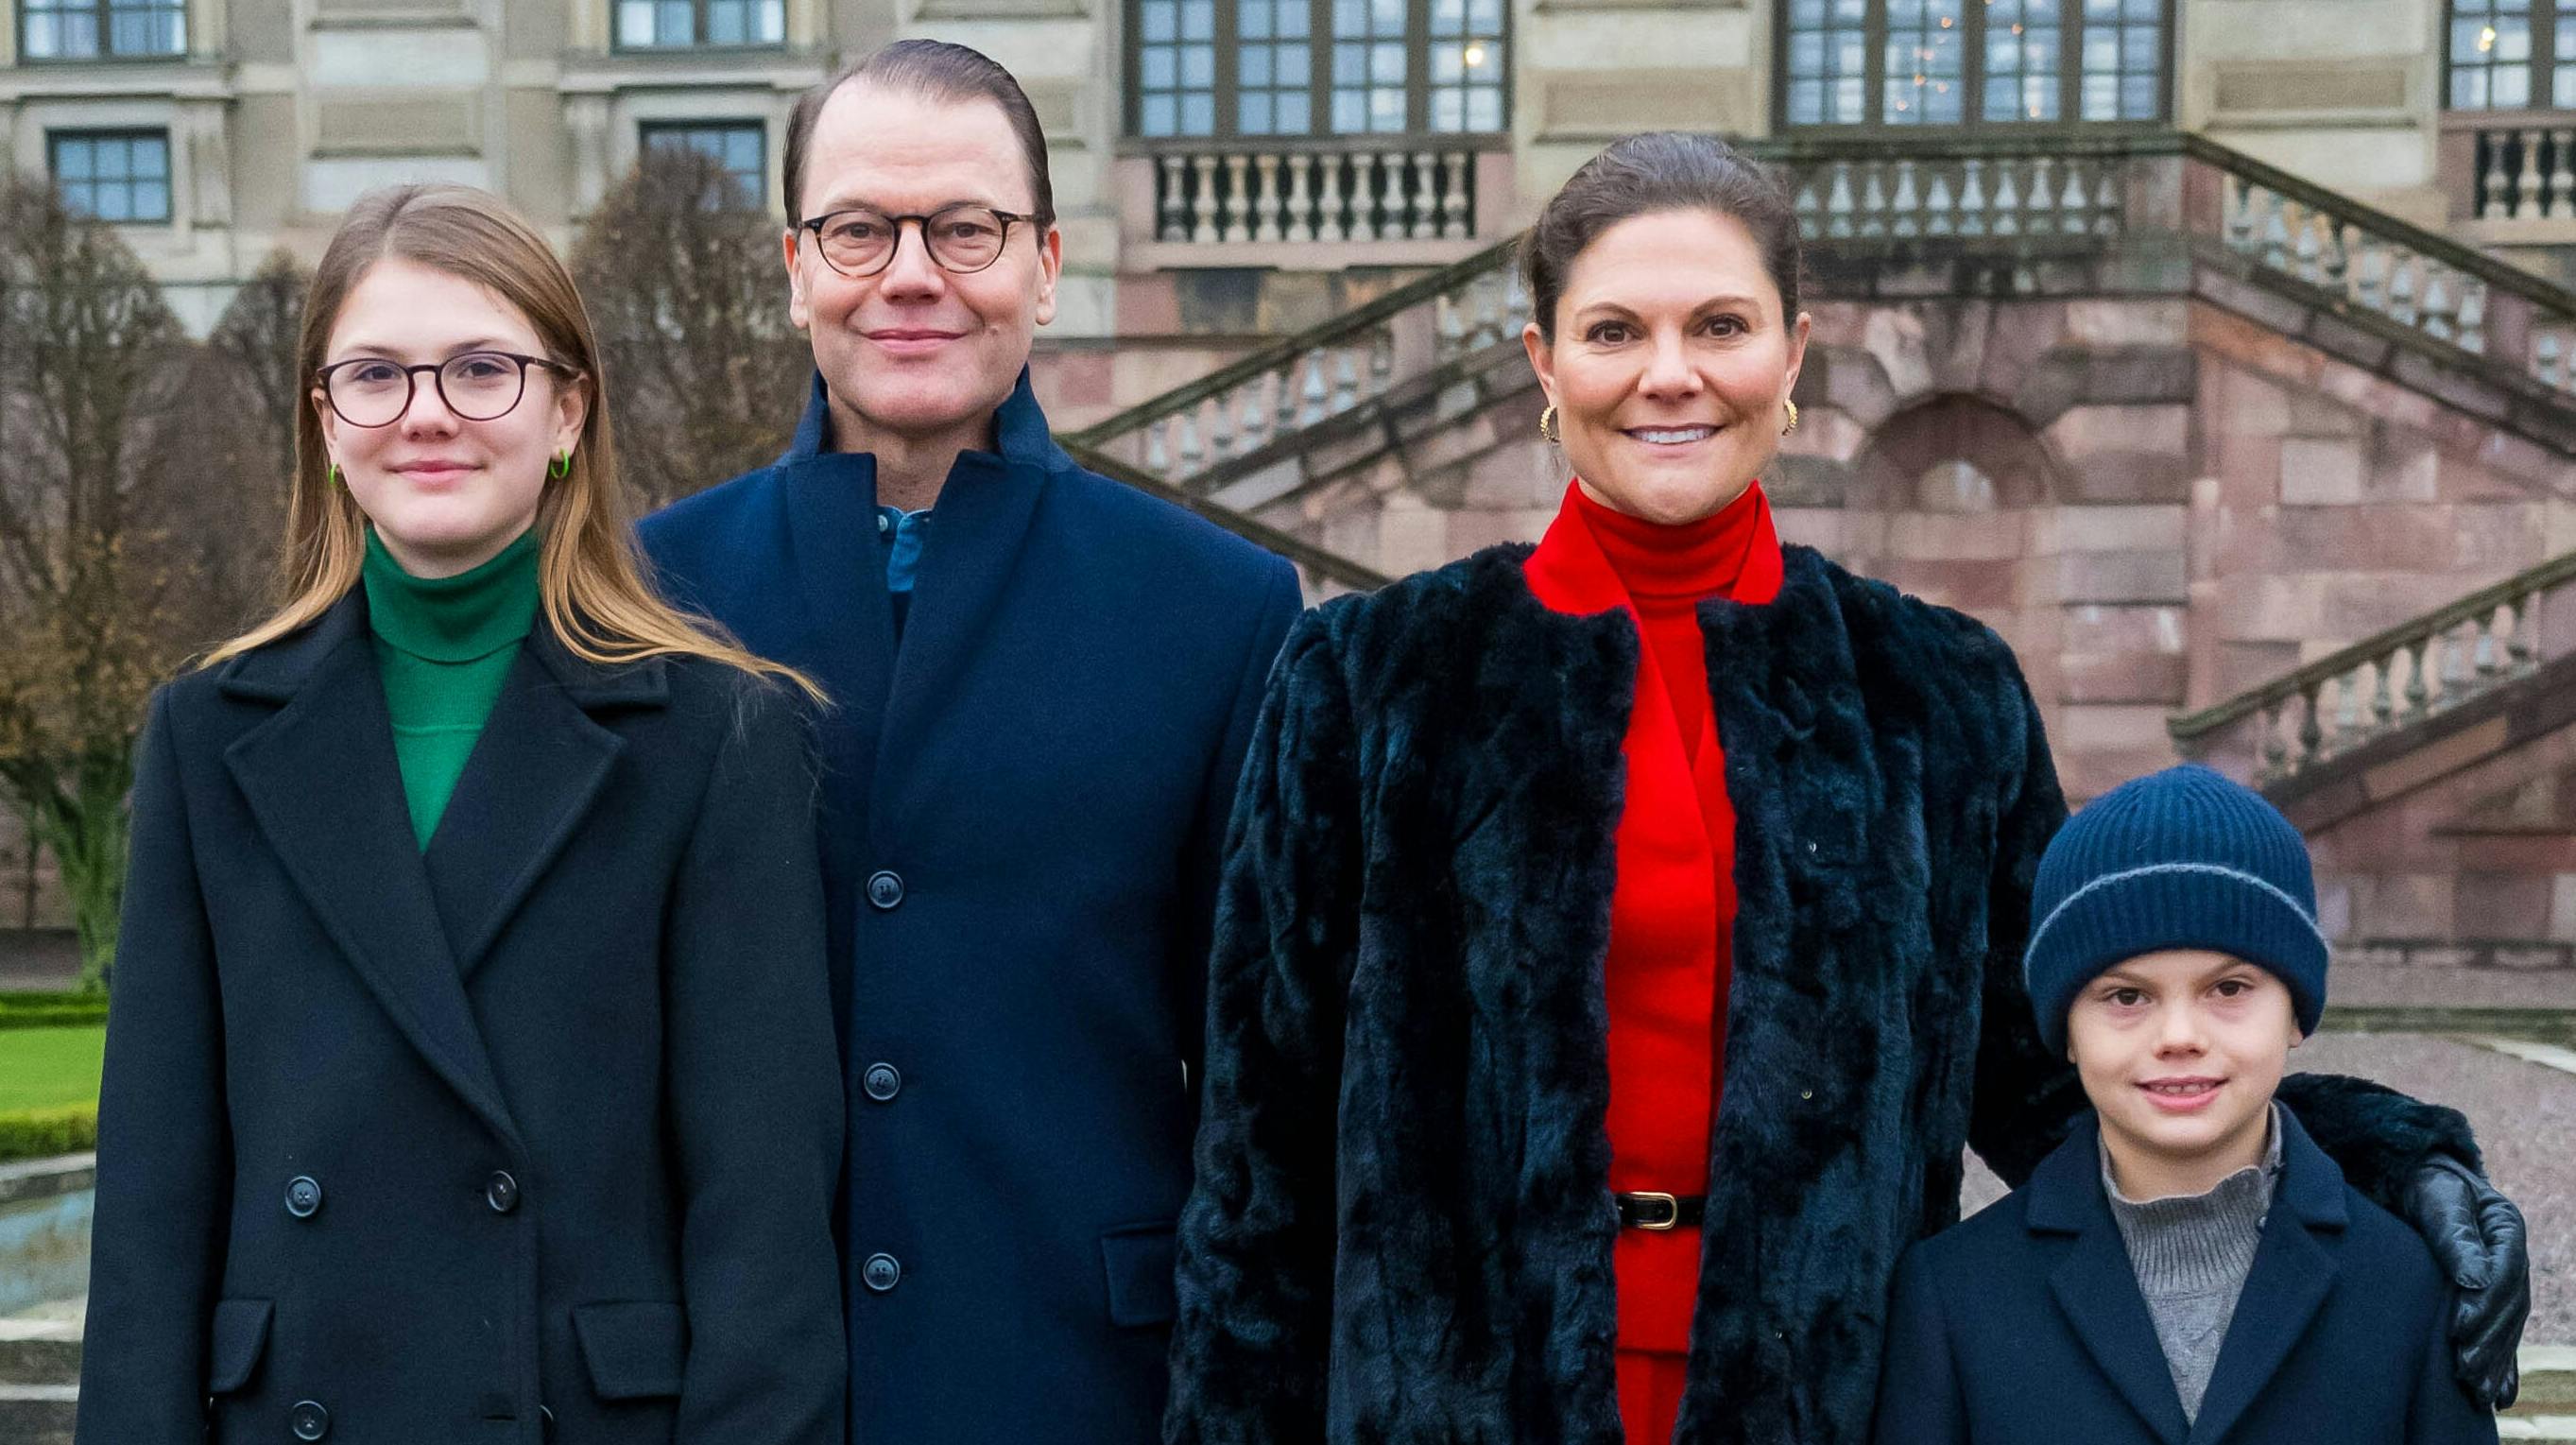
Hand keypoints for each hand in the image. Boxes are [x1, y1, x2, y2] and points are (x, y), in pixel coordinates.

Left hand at [2402, 1155, 2528, 1410]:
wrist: (2415, 1177)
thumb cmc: (2422, 1184)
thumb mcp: (2436, 1200)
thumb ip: (2455, 1236)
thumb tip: (2475, 1279)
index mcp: (2506, 1227)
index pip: (2504, 1274)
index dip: (2484, 1305)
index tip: (2458, 1329)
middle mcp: (2511, 1255)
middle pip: (2509, 1307)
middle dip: (2489, 1342)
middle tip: (2465, 1372)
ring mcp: (2504, 1276)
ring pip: (2507, 1325)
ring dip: (2494, 1360)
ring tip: (2477, 1391)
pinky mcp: (2488, 1294)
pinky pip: (2502, 1333)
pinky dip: (2502, 1364)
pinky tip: (2499, 1395)